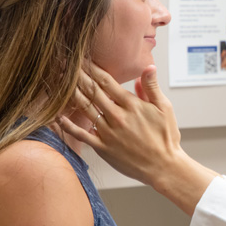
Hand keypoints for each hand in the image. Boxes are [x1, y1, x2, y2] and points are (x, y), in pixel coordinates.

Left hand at [59, 64, 175, 187]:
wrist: (163, 166)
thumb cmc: (166, 138)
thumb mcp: (165, 109)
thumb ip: (152, 88)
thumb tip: (148, 67)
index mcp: (132, 105)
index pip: (107, 81)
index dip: (93, 68)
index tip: (83, 59)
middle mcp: (117, 116)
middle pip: (92, 91)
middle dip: (78, 76)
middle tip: (66, 64)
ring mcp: (108, 132)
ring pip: (85, 108)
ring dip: (72, 93)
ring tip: (61, 81)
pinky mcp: (103, 147)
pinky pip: (81, 134)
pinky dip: (68, 125)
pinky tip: (59, 116)